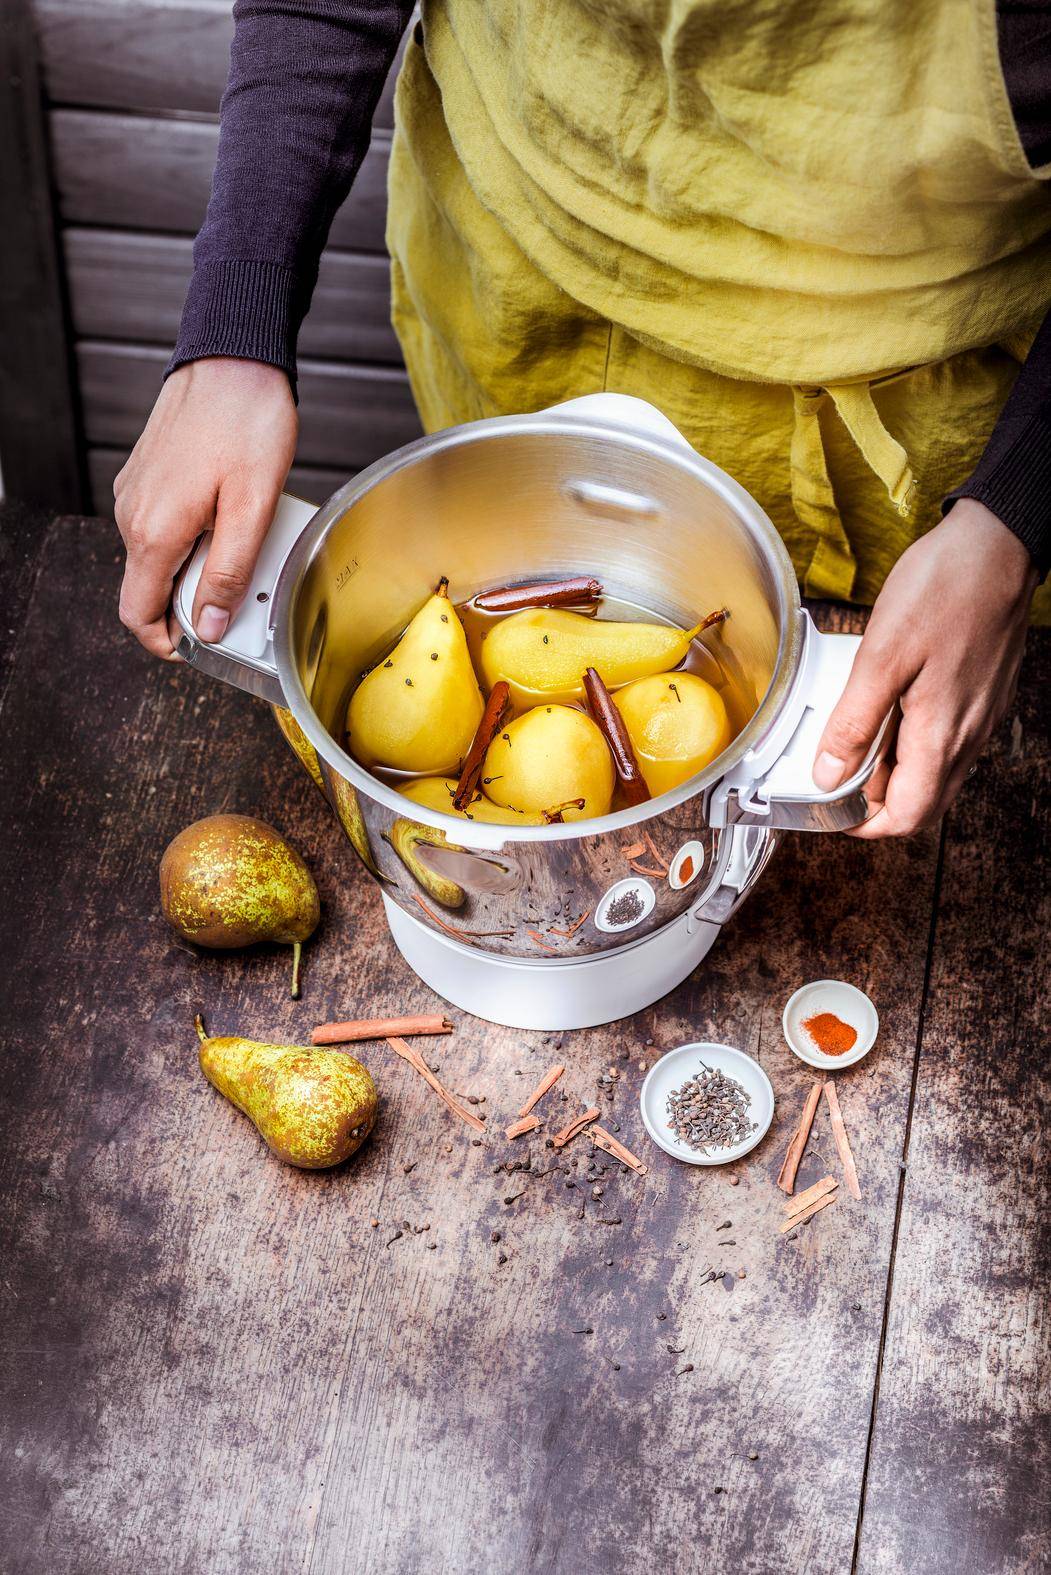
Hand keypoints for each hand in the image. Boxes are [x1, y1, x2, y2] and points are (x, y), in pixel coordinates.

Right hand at [114, 358, 298, 658]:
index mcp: (154, 531)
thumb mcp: (252, 508)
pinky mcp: (148, 477)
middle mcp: (133, 515)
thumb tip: (208, 624)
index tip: (198, 649)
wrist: (233, 356)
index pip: (137, 613)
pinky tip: (228, 516)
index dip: (166, 643)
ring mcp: (136, 494)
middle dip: (192, 603)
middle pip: (150, 588)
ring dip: (196, 566)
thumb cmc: (247, 421)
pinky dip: (193, 536)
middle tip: (241, 595)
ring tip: (243, 546)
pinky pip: (163, 525)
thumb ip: (230, 572)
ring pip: (160, 557)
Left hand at [813, 500, 1037, 836]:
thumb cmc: (945, 587)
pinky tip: (885, 705)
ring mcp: (978, 716)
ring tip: (853, 733)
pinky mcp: (981, 695)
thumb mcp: (882, 654)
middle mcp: (968, 735)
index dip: (865, 823)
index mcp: (943, 734)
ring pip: (933, 771)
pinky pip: (944, 739)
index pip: (907, 816)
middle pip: (921, 801)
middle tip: (834, 771)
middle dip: (875, 800)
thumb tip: (829, 773)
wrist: (999, 545)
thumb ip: (854, 721)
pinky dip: (910, 739)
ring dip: (891, 768)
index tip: (830, 807)